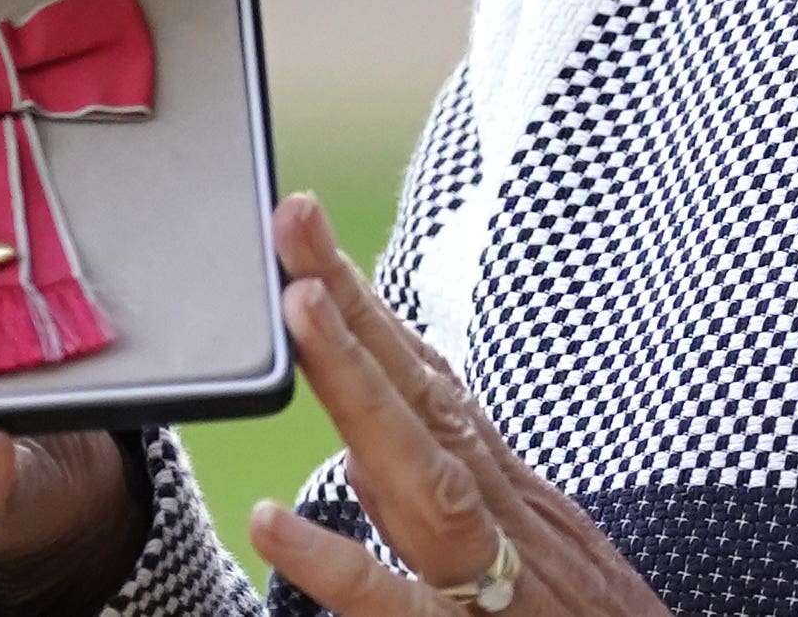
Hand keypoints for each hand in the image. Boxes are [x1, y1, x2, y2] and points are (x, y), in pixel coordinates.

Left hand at [251, 194, 668, 616]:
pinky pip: (395, 601)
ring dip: (360, 383)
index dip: (367, 303)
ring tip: (301, 309)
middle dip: (352, 302)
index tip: (310, 236)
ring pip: (416, 463)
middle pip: (416, 389)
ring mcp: (488, 566)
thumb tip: (356, 460)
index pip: (423, 374)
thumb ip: (439, 504)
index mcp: (497, 481)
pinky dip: (336, 561)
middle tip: (294, 218)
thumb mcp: (524, 551)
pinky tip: (273, 522)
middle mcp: (495, 504)